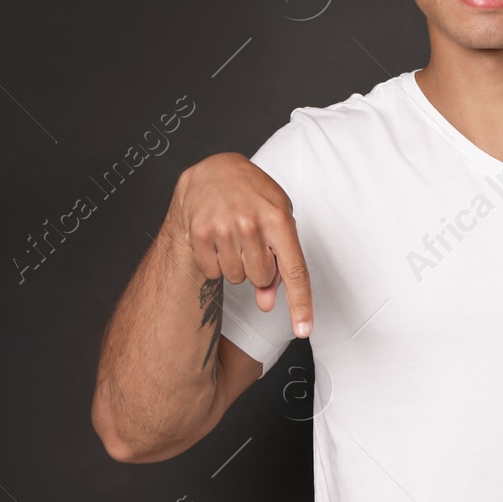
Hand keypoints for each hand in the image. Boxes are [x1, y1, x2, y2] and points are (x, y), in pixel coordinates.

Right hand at [169, 152, 312, 337]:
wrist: (214, 171)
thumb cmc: (254, 196)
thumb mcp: (277, 221)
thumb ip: (279, 263)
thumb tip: (267, 304)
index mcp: (279, 218)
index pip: (294, 271)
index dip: (300, 304)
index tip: (303, 330)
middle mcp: (251, 224)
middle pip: (261, 278)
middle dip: (259, 267)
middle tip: (253, 241)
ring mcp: (223, 229)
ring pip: (236, 279)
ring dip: (237, 264)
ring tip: (235, 235)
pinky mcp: (198, 234)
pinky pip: (213, 272)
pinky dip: (216, 262)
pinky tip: (217, 238)